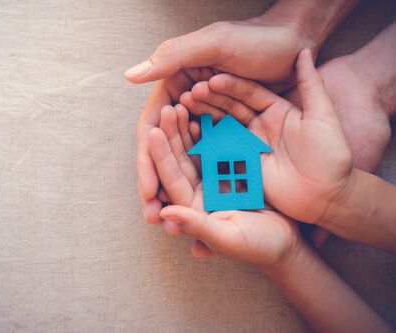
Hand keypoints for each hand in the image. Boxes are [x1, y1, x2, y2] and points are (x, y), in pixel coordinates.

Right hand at [130, 17, 314, 225]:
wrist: (296, 44)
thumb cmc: (256, 39)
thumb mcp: (215, 43)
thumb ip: (173, 57)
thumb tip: (130, 76)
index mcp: (177, 86)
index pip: (152, 130)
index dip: (146, 162)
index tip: (146, 192)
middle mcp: (189, 106)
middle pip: (166, 150)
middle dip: (157, 184)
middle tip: (153, 217)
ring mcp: (212, 121)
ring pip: (186, 160)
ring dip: (175, 189)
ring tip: (171, 221)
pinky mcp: (234, 130)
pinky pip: (214, 158)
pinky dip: (204, 181)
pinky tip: (199, 207)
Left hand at [149, 104, 298, 261]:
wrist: (288, 242)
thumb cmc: (259, 247)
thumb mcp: (229, 238)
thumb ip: (198, 226)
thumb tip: (165, 213)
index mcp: (192, 207)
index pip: (172, 178)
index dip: (162, 156)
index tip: (155, 132)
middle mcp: (199, 190)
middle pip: (180, 159)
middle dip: (173, 134)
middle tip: (168, 109)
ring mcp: (215, 177)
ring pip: (196, 148)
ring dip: (188, 126)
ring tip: (183, 102)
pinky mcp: (232, 168)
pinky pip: (218, 145)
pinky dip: (212, 128)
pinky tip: (206, 110)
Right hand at [179, 49, 353, 224]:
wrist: (328, 196)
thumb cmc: (331, 156)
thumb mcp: (323, 116)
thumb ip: (311, 84)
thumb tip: (304, 50)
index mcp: (276, 110)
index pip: (248, 92)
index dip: (230, 86)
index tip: (212, 79)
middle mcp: (259, 125)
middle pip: (230, 108)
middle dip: (210, 99)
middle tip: (190, 93)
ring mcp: (249, 145)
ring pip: (222, 127)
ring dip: (204, 117)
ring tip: (183, 108)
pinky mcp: (243, 165)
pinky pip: (221, 151)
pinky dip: (206, 142)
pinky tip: (191, 132)